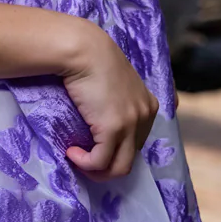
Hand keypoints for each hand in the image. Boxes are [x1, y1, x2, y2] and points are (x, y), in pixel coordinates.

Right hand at [60, 20, 158, 181]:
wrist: (83, 49)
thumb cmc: (92, 60)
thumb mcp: (114, 82)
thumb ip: (118, 100)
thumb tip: (102, 119)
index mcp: (148, 105)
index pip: (139, 142)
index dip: (119, 149)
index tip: (100, 147)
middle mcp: (145, 116)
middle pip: (131, 158)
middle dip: (108, 164)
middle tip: (86, 160)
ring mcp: (132, 123)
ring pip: (120, 167)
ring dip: (98, 171)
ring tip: (79, 161)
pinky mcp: (113, 128)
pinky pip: (101, 161)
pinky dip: (85, 163)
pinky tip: (72, 152)